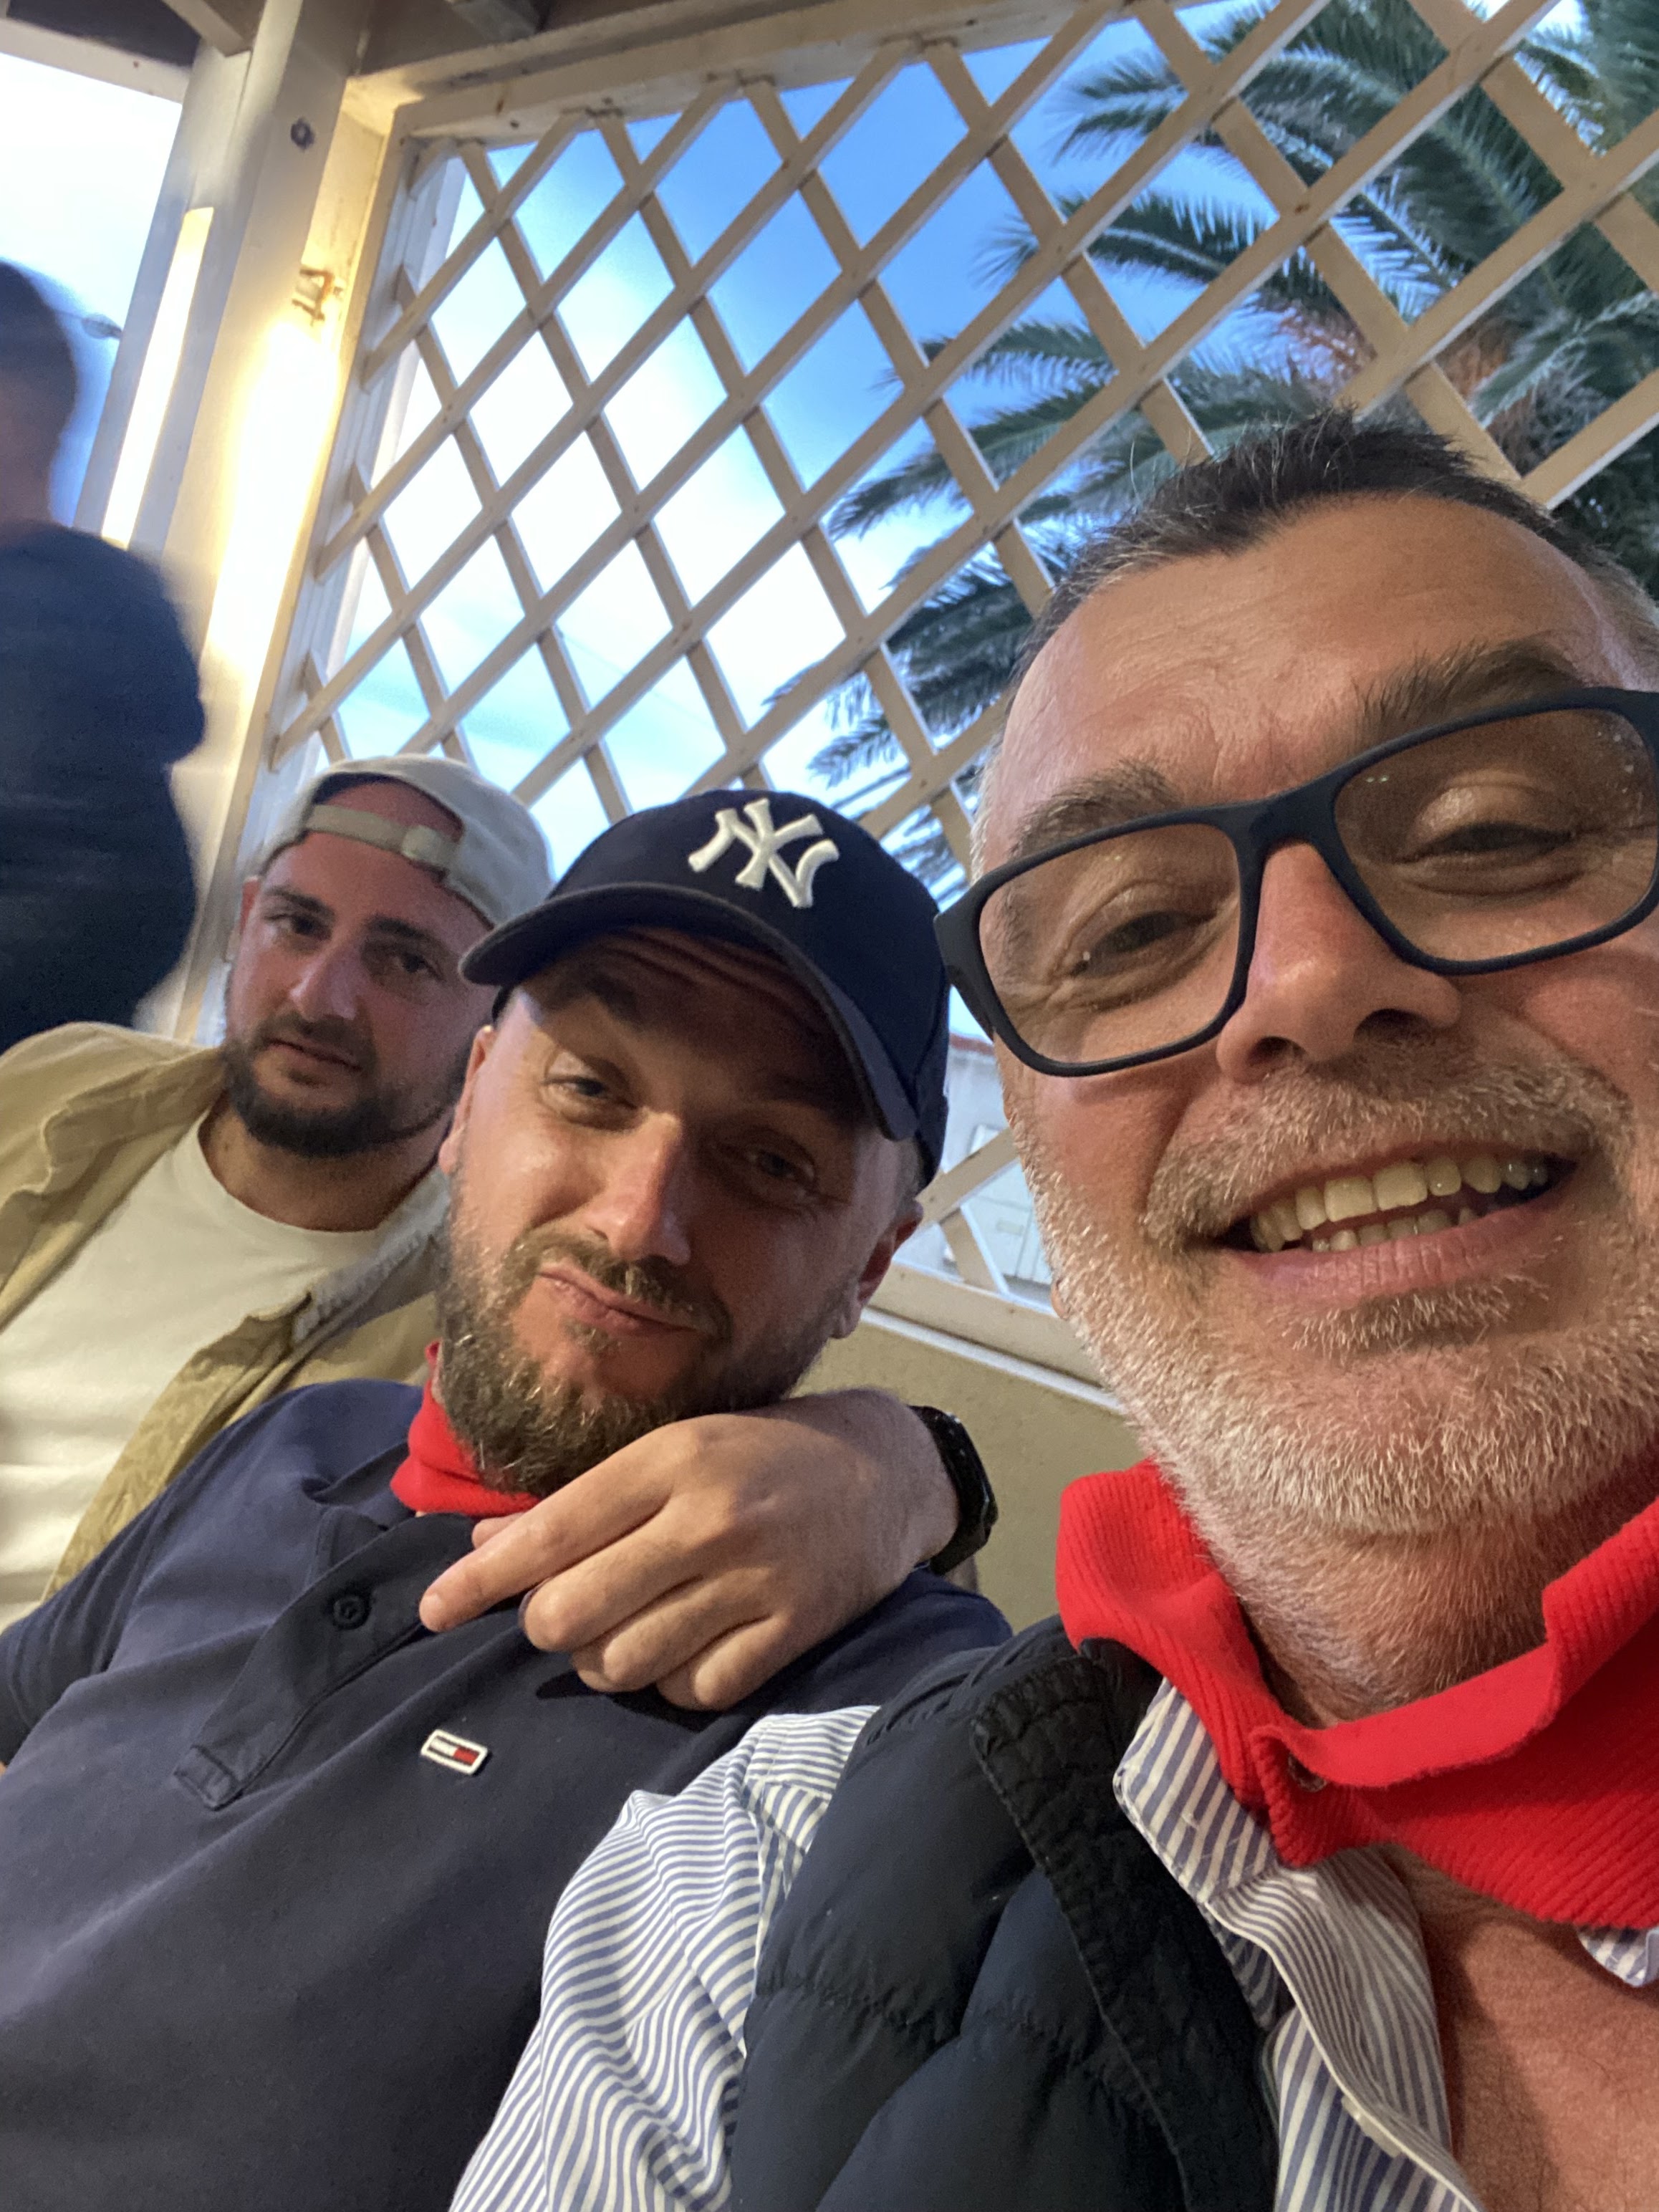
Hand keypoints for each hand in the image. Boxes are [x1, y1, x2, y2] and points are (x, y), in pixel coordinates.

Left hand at [418, 1392, 959, 1709]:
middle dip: (550, 1625)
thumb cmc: (761, 1454)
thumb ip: (584, 1501)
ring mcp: (754, 1581)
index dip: (478, 1582)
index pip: (549, 1533)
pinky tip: (685, 1650)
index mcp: (670, 1462)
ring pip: (624, 1664)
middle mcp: (707, 1520)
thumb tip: (486, 1550)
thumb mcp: (674, 1450)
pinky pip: (693, 1692)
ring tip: (627, 1631)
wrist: (886, 1469)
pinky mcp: (793, 1632)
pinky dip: (673, 1684)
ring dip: (607, 1661)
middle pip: (572, 1613)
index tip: (433, 1611)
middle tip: (566, 1613)